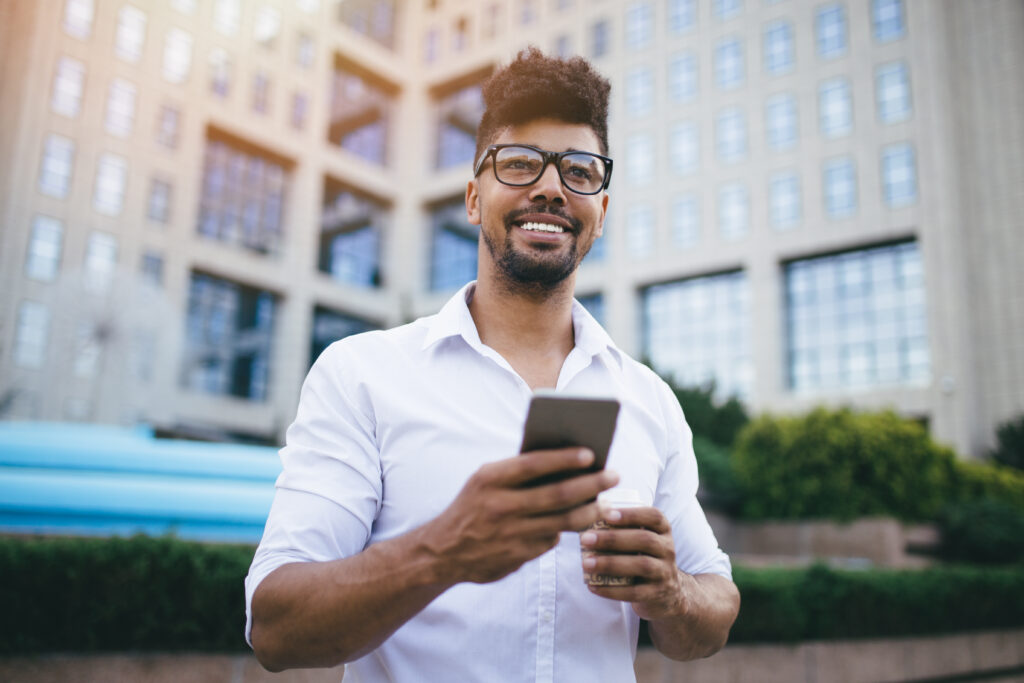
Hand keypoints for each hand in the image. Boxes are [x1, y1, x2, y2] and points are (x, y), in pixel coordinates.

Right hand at [421, 448, 618, 584]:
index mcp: (490, 478)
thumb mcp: (485, 481)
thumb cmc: (473, 506)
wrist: (442, 551)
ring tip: (604, 502)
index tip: (590, 454)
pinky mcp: (517, 556)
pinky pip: (550, 541)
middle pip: (557, 494)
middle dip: (591, 484)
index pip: (534, 464)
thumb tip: (565, 462)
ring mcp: (510, 533)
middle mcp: (500, 505)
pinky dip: (564, 530)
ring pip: (562, 521)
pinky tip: (576, 522)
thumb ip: (517, 472)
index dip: (564, 458)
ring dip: (589, 510)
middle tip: (613, 475)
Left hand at [580, 506, 688, 620]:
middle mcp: (667, 549)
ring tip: (586, 563)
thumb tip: (587, 514)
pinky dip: (612, 590)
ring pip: (642, 566)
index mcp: (662, 530)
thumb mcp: (640, 539)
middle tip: (586, 539)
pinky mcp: (657, 594)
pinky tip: (592, 586)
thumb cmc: (643, 556)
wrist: (667, 592)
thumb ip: (621, 528)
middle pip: (644, 540)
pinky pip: (634, 593)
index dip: (631, 514)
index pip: (653, 516)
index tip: (607, 514)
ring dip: (611, 564)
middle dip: (613, 539)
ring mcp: (665, 572)